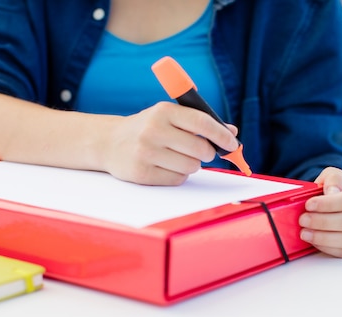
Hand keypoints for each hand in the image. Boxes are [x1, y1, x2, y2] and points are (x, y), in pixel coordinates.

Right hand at [102, 102, 238, 184]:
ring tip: (177, 157)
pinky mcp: (142, 173)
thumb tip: (231, 133)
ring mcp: (146, 152)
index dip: (222, 135)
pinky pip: (177, 179)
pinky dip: (178, 175)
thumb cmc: (148, 128)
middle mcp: (154, 130)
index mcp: (164, 111)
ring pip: (191, 167)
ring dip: (191, 165)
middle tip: (202, 152)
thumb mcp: (170, 117)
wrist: (110, 142)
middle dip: (207, 153)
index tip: (232, 144)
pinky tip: (165, 166)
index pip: (202, 123)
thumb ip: (200, 122)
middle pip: (201, 149)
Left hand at [299, 167, 341, 257]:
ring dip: (324, 238)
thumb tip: (332, 192)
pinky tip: (313, 240)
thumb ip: (333, 179)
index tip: (309, 205)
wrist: (340, 199)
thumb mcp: (333, 175)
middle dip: (323, 222)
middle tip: (303, 220)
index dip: (329, 204)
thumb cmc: (336, 187)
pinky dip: (327, 247)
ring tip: (305, 233)